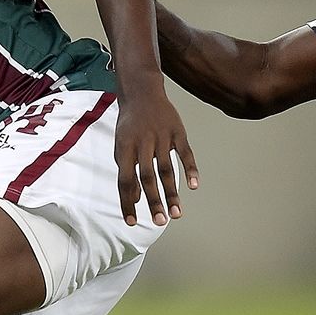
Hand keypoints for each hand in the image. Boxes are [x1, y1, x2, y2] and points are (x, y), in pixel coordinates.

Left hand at [113, 88, 197, 226]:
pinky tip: (193, 186)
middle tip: (160, 222)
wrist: (141, 92)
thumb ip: (127, 171)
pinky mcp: (178, 131)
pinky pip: (185, 153)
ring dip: (172, 193)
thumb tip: (135, 199)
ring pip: (167, 168)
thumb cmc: (130, 124)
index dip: (127, 202)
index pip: (125, 180)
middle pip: (148, 176)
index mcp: (125, 147)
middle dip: (154, 201)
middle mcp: (143, 142)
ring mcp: (162, 136)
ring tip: (176, 214)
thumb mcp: (122, 145)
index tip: (131, 222)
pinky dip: (190, 169)